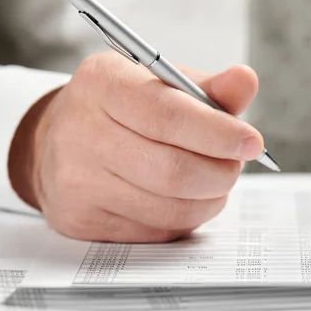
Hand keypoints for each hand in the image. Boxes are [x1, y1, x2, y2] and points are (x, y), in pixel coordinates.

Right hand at [8, 51, 262, 241]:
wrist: (59, 141)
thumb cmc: (123, 108)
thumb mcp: (161, 83)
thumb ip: (208, 87)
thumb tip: (246, 80)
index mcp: (102, 83)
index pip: (168, 115)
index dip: (219, 134)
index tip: (252, 142)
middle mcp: (82, 132)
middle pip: (173, 170)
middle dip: (221, 173)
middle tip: (235, 165)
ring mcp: (77, 182)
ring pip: (170, 208)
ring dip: (210, 198)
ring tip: (214, 180)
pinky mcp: (81, 220)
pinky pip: (156, 229)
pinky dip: (186, 217)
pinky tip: (185, 197)